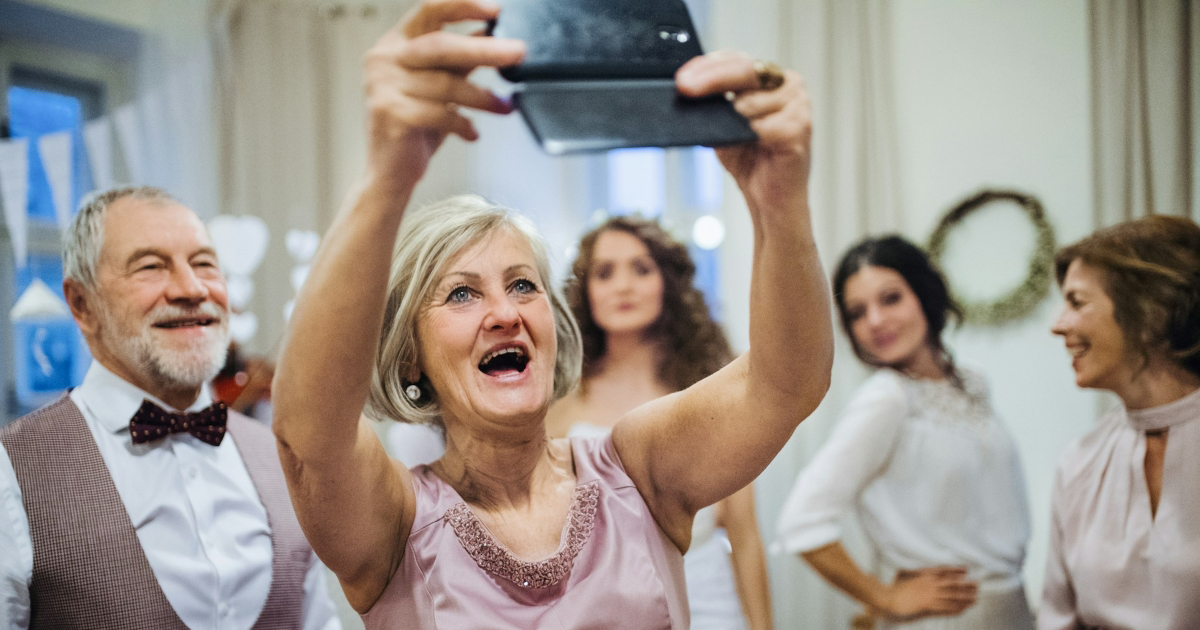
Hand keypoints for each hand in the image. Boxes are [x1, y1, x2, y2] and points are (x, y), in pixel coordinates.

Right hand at [362, 0, 524, 187]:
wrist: (389, 174)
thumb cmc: (414, 128)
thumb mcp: (438, 86)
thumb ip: (459, 61)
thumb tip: (492, 33)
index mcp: (394, 44)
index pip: (429, 11)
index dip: (463, 6)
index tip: (497, 10)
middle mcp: (383, 60)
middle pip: (441, 46)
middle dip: (484, 49)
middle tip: (518, 52)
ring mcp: (383, 87)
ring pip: (446, 84)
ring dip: (482, 96)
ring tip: (504, 107)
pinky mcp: (391, 115)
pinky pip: (440, 113)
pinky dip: (463, 123)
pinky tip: (472, 133)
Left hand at [674, 51, 811, 215]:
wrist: (772, 200)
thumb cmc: (750, 161)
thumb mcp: (724, 125)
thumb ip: (714, 103)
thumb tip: (688, 89)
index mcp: (770, 78)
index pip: (735, 59)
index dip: (707, 66)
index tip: (682, 79)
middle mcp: (788, 84)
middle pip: (743, 70)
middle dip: (710, 79)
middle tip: (685, 87)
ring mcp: (798, 103)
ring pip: (749, 102)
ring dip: (734, 121)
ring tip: (741, 140)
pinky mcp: (801, 127)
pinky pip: (761, 126)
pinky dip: (750, 137)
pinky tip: (755, 146)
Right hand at [878, 567, 977, 621]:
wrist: (888, 597)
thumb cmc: (894, 586)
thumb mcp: (905, 572)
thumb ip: (915, 571)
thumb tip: (921, 568)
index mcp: (924, 575)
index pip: (944, 571)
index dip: (956, 570)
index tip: (966, 569)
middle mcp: (929, 584)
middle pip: (951, 583)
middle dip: (965, 585)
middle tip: (977, 585)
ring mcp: (929, 595)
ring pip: (951, 596)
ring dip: (964, 597)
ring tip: (974, 598)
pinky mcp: (927, 605)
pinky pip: (945, 607)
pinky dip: (955, 608)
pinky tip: (963, 609)